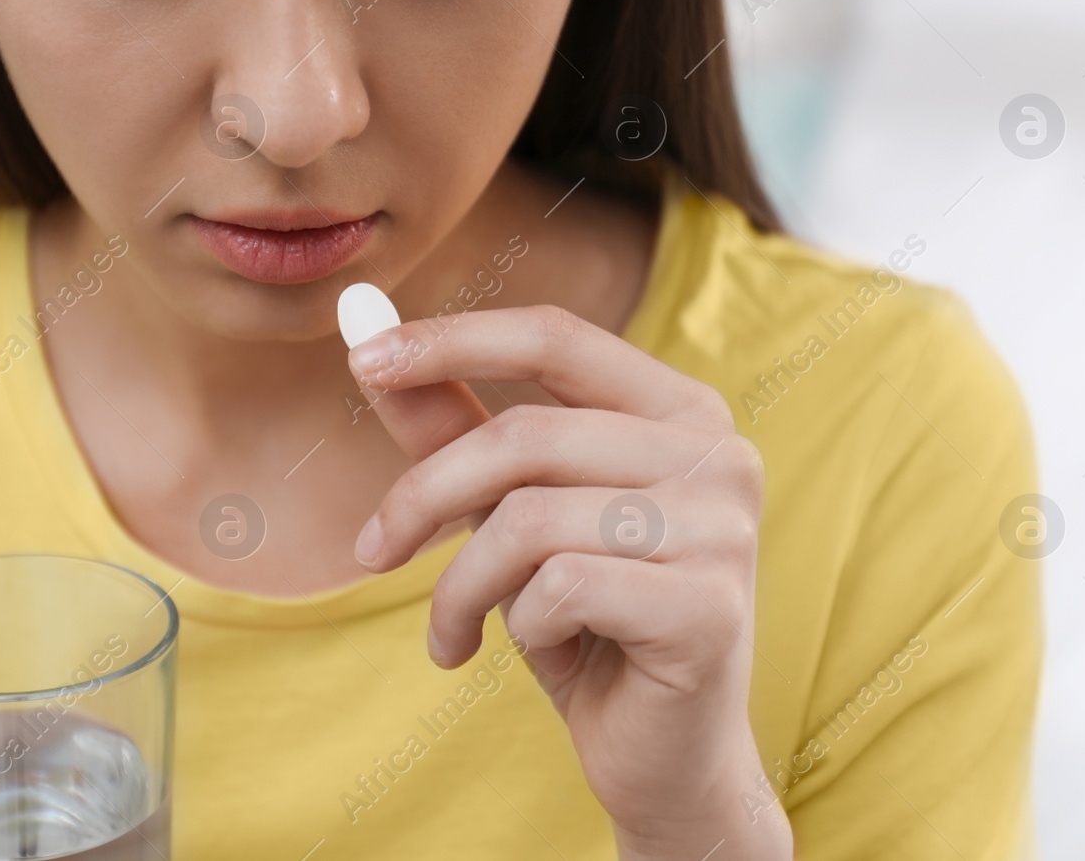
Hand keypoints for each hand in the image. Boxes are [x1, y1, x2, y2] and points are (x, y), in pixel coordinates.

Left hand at [347, 305, 792, 859]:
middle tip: (374, 553)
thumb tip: (361, 325)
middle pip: (525, 435)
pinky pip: (559, 589)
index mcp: (681, 410)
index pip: (556, 336)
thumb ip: (451, 420)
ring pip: (530, 519)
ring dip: (463, 584)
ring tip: (454, 630)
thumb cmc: (586, 623)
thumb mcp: (511, 512)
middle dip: (424, 496)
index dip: (453, 340)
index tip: (363, 360)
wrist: (665, 758)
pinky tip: (541, 651)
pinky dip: (520, 625)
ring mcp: (723, 531)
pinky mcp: (707, 608)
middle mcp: (718, 455)